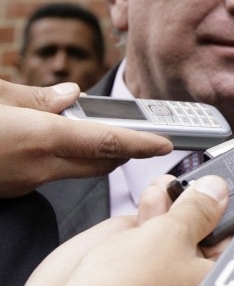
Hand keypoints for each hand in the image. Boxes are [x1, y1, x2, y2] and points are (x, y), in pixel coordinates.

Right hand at [0, 80, 171, 195]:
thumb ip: (38, 96)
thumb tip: (71, 95)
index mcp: (40, 137)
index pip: (107, 143)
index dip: (142, 144)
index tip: (166, 144)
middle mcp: (39, 166)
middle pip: (101, 163)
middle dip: (125, 151)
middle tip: (140, 134)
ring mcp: (25, 183)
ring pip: (75, 170)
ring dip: (91, 154)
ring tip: (91, 130)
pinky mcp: (13, 190)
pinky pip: (50, 174)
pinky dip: (62, 159)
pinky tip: (51, 142)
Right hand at [0, 175, 228, 285]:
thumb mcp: (169, 232)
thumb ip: (199, 207)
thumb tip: (216, 191)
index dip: (217, 212)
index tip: (202, 195)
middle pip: (206, 256)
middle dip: (187, 220)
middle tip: (170, 194)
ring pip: (180, 271)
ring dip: (165, 235)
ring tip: (150, 202)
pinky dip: (150, 266)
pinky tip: (135, 240)